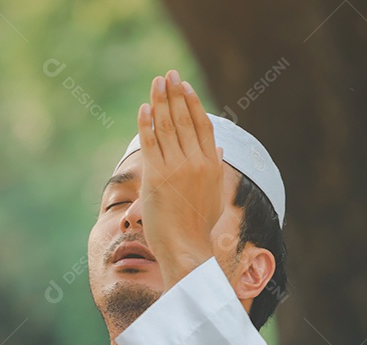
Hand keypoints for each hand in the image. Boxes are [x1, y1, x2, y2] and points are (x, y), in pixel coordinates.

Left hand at [137, 69, 222, 288]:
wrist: (186, 247)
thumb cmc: (198, 226)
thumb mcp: (214, 195)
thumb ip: (216, 169)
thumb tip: (222, 149)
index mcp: (211, 165)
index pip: (203, 125)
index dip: (193, 103)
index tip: (184, 86)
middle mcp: (196, 162)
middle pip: (184, 120)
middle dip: (175, 94)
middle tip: (167, 75)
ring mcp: (177, 168)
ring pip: (167, 127)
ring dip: (160, 101)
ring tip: (156, 83)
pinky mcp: (157, 177)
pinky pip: (151, 143)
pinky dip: (147, 123)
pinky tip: (144, 108)